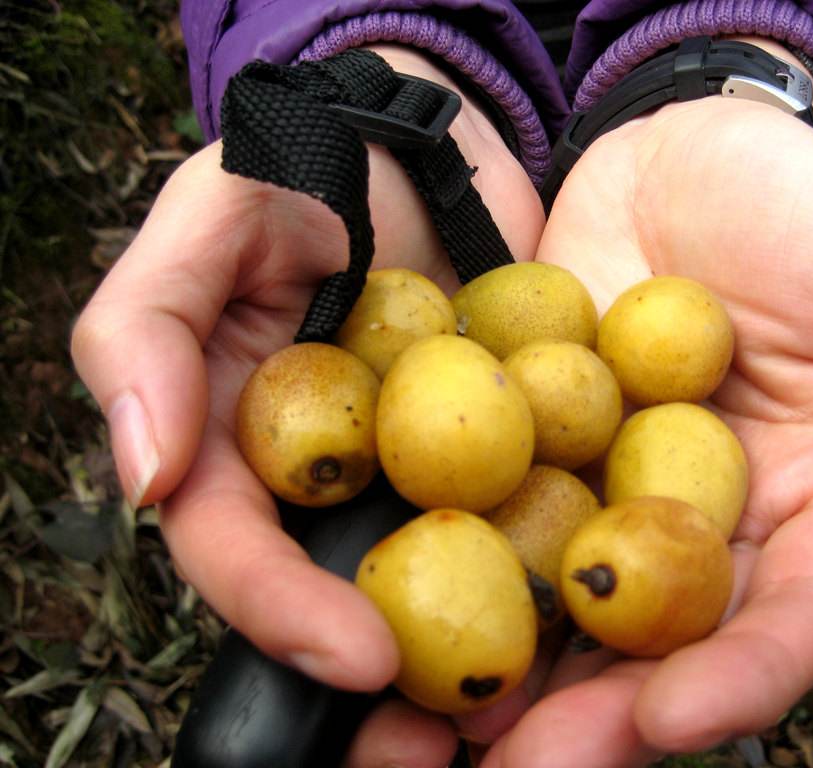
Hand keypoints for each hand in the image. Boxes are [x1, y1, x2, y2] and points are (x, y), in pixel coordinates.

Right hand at [70, 46, 544, 766]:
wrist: (423, 134)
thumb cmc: (303, 163)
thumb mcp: (208, 220)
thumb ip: (147, 332)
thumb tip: (142, 473)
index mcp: (241, 440)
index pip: (240, 550)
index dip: (283, 612)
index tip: (359, 659)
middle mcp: (328, 474)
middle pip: (337, 595)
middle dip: (381, 684)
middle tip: (442, 745)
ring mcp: (420, 467)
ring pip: (436, 580)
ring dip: (472, 660)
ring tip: (521, 721)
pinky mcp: (507, 445)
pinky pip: (527, 515)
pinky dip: (553, 571)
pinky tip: (596, 624)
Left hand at [465, 97, 812, 766]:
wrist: (678, 142)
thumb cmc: (801, 203)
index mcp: (807, 506)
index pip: (785, 622)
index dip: (736, 683)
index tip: (665, 722)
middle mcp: (707, 521)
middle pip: (659, 643)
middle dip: (593, 717)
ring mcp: (610, 489)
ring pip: (565, 605)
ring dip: (508, 673)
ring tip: (431, 732)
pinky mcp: (532, 447)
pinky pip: (493, 517)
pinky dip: (449, 569)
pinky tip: (391, 609)